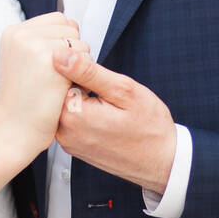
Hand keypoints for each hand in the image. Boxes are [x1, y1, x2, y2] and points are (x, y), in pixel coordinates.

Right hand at [0, 12, 89, 157]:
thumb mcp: (22, 59)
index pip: (58, 19)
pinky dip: (82, 75)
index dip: (64, 42)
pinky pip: (85, 58)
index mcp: (14, 32)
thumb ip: (41, 39)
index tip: (51, 65)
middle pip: (71, 27)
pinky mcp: (50, 61)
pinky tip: (65, 89)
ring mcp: (35, 46)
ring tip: (57, 83)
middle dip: (72, 50)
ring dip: (79, 63)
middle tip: (54, 76)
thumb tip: (72, 24)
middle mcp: (22, 34)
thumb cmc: (24, 100)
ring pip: (80, 42)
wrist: (14, 129)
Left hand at [52, 52, 176, 191]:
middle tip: (104, 87)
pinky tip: (102, 113)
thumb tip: (61, 55)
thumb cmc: (150, 128)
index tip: (96, 71)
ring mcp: (69, 142)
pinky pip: (69, 120)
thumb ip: (89, 72)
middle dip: (76, 81)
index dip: (76, 66)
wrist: (162, 162)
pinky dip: (82, 111)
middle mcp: (66, 132)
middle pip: (56, 92)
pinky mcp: (74, 146)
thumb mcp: (124, 91)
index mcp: (74, 115)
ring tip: (106, 101)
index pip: (56, 76)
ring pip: (63, 106)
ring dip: (80, 97)